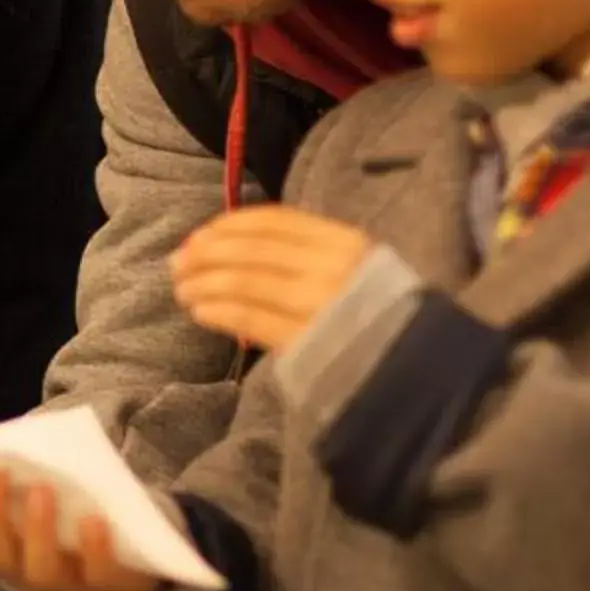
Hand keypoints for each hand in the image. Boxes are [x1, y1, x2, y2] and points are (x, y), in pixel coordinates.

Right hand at [0, 468, 161, 590]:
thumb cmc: (52, 509)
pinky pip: (98, 574)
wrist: (125, 547)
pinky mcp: (107, 581)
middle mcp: (20, 571)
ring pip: (41, 568)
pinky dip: (95, 547)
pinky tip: (93, 518)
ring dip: (37, 529)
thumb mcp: (13, 485)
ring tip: (42, 488)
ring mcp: (63, 580)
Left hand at [172, 205, 372, 354]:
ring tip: (183, 290)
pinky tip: (200, 311)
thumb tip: (233, 245)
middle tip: (177, 263)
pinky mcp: (306, 341)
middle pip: (252, 249)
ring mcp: (319, 304)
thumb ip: (308, 254)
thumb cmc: (378, 316)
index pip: (274, 221)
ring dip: (203, 283)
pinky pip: (251, 318)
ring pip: (244, 281)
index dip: (228, 225)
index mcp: (343, 241)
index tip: (199, 236)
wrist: (412, 369)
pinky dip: (218, 311)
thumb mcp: (354, 270)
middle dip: (206, 254)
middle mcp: (331, 266)